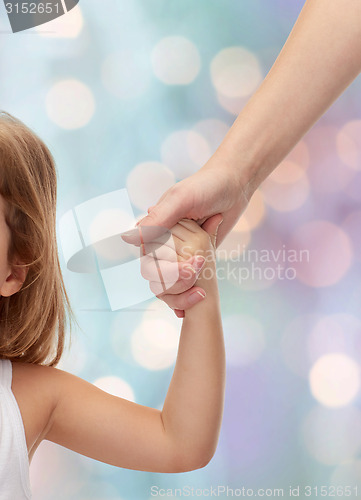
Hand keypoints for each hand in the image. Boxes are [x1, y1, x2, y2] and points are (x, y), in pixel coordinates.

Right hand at [122, 153, 248, 315]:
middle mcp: (162, 240)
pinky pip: (188, 277)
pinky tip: (200, 296)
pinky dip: (191, 289)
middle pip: (159, 275)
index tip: (191, 268)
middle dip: (178, 280)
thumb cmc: (206, 187)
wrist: (234, 185)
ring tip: (202, 290)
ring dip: (185, 286)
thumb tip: (128, 239)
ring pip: (172, 281)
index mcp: (154, 227)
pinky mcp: (195, 255)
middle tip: (200, 270)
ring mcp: (179, 250)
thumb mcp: (181, 199)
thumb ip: (158, 219)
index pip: (148, 260)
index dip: (166, 270)